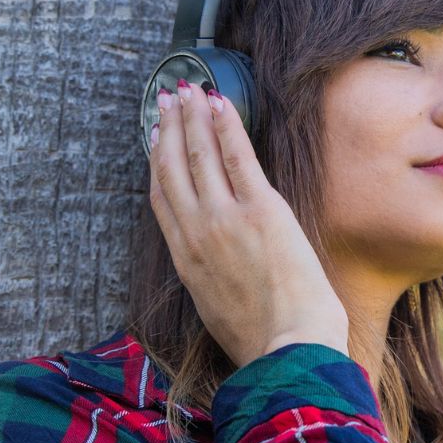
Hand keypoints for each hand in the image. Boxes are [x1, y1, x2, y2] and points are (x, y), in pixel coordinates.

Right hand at [146, 82, 349, 365]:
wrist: (285, 353)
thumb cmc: (264, 344)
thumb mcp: (220, 313)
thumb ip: (214, 282)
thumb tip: (222, 272)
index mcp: (187, 261)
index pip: (163, 200)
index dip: (157, 163)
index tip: (156, 139)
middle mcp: (197, 234)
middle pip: (174, 169)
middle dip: (170, 129)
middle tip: (166, 98)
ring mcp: (225, 219)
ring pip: (200, 155)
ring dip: (193, 117)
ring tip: (188, 88)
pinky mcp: (260, 210)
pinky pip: (237, 157)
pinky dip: (226, 126)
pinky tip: (220, 103)